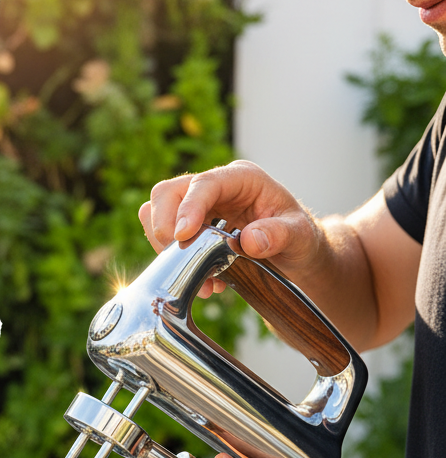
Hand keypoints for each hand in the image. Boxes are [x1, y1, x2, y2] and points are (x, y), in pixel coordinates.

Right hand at [138, 160, 321, 297]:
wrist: (294, 253)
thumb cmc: (299, 239)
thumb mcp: (300, 237)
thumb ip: (279, 235)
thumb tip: (250, 240)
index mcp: (243, 179)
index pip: (204, 183)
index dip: (189, 208)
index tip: (182, 236)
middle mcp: (216, 186)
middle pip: (168, 192)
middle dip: (165, 225)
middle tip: (178, 255)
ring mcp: (198, 204)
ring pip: (157, 211)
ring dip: (164, 244)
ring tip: (194, 273)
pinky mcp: (189, 223)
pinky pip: (163, 234)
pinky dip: (171, 257)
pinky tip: (201, 278)